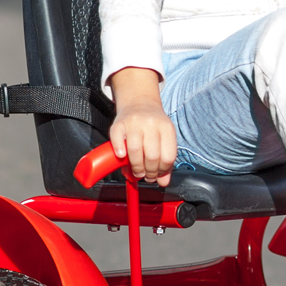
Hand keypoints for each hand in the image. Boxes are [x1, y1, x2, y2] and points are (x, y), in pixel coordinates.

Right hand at [106, 67, 175, 185]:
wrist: (139, 102)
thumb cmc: (153, 126)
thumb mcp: (164, 138)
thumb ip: (165, 161)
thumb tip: (163, 182)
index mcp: (167, 128)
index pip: (168, 156)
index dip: (162, 171)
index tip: (157, 176)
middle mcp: (152, 124)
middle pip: (152, 155)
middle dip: (149, 171)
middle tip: (146, 176)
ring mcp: (134, 122)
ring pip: (135, 150)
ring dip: (135, 167)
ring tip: (136, 172)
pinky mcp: (119, 123)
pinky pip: (117, 140)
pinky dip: (119, 151)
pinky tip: (122, 156)